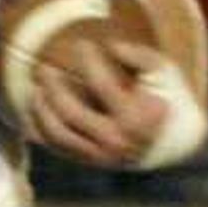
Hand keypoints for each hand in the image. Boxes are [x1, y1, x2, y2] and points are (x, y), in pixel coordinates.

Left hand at [23, 40, 182, 166]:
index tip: (81, 44)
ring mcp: (101, 157)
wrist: (171, 140)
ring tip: (36, 88)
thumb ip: (140, 56)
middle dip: (53, 86)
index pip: (103, 85)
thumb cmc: (165, 97)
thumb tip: (111, 46)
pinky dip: (41, 129)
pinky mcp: (91, 162)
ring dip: (41, 110)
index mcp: (136, 119)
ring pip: (58, 134)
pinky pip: (57, 146)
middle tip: (44, 68)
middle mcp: (117, 142)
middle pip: (71, 112)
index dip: (88, 61)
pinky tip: (36, 107)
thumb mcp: (163, 72)